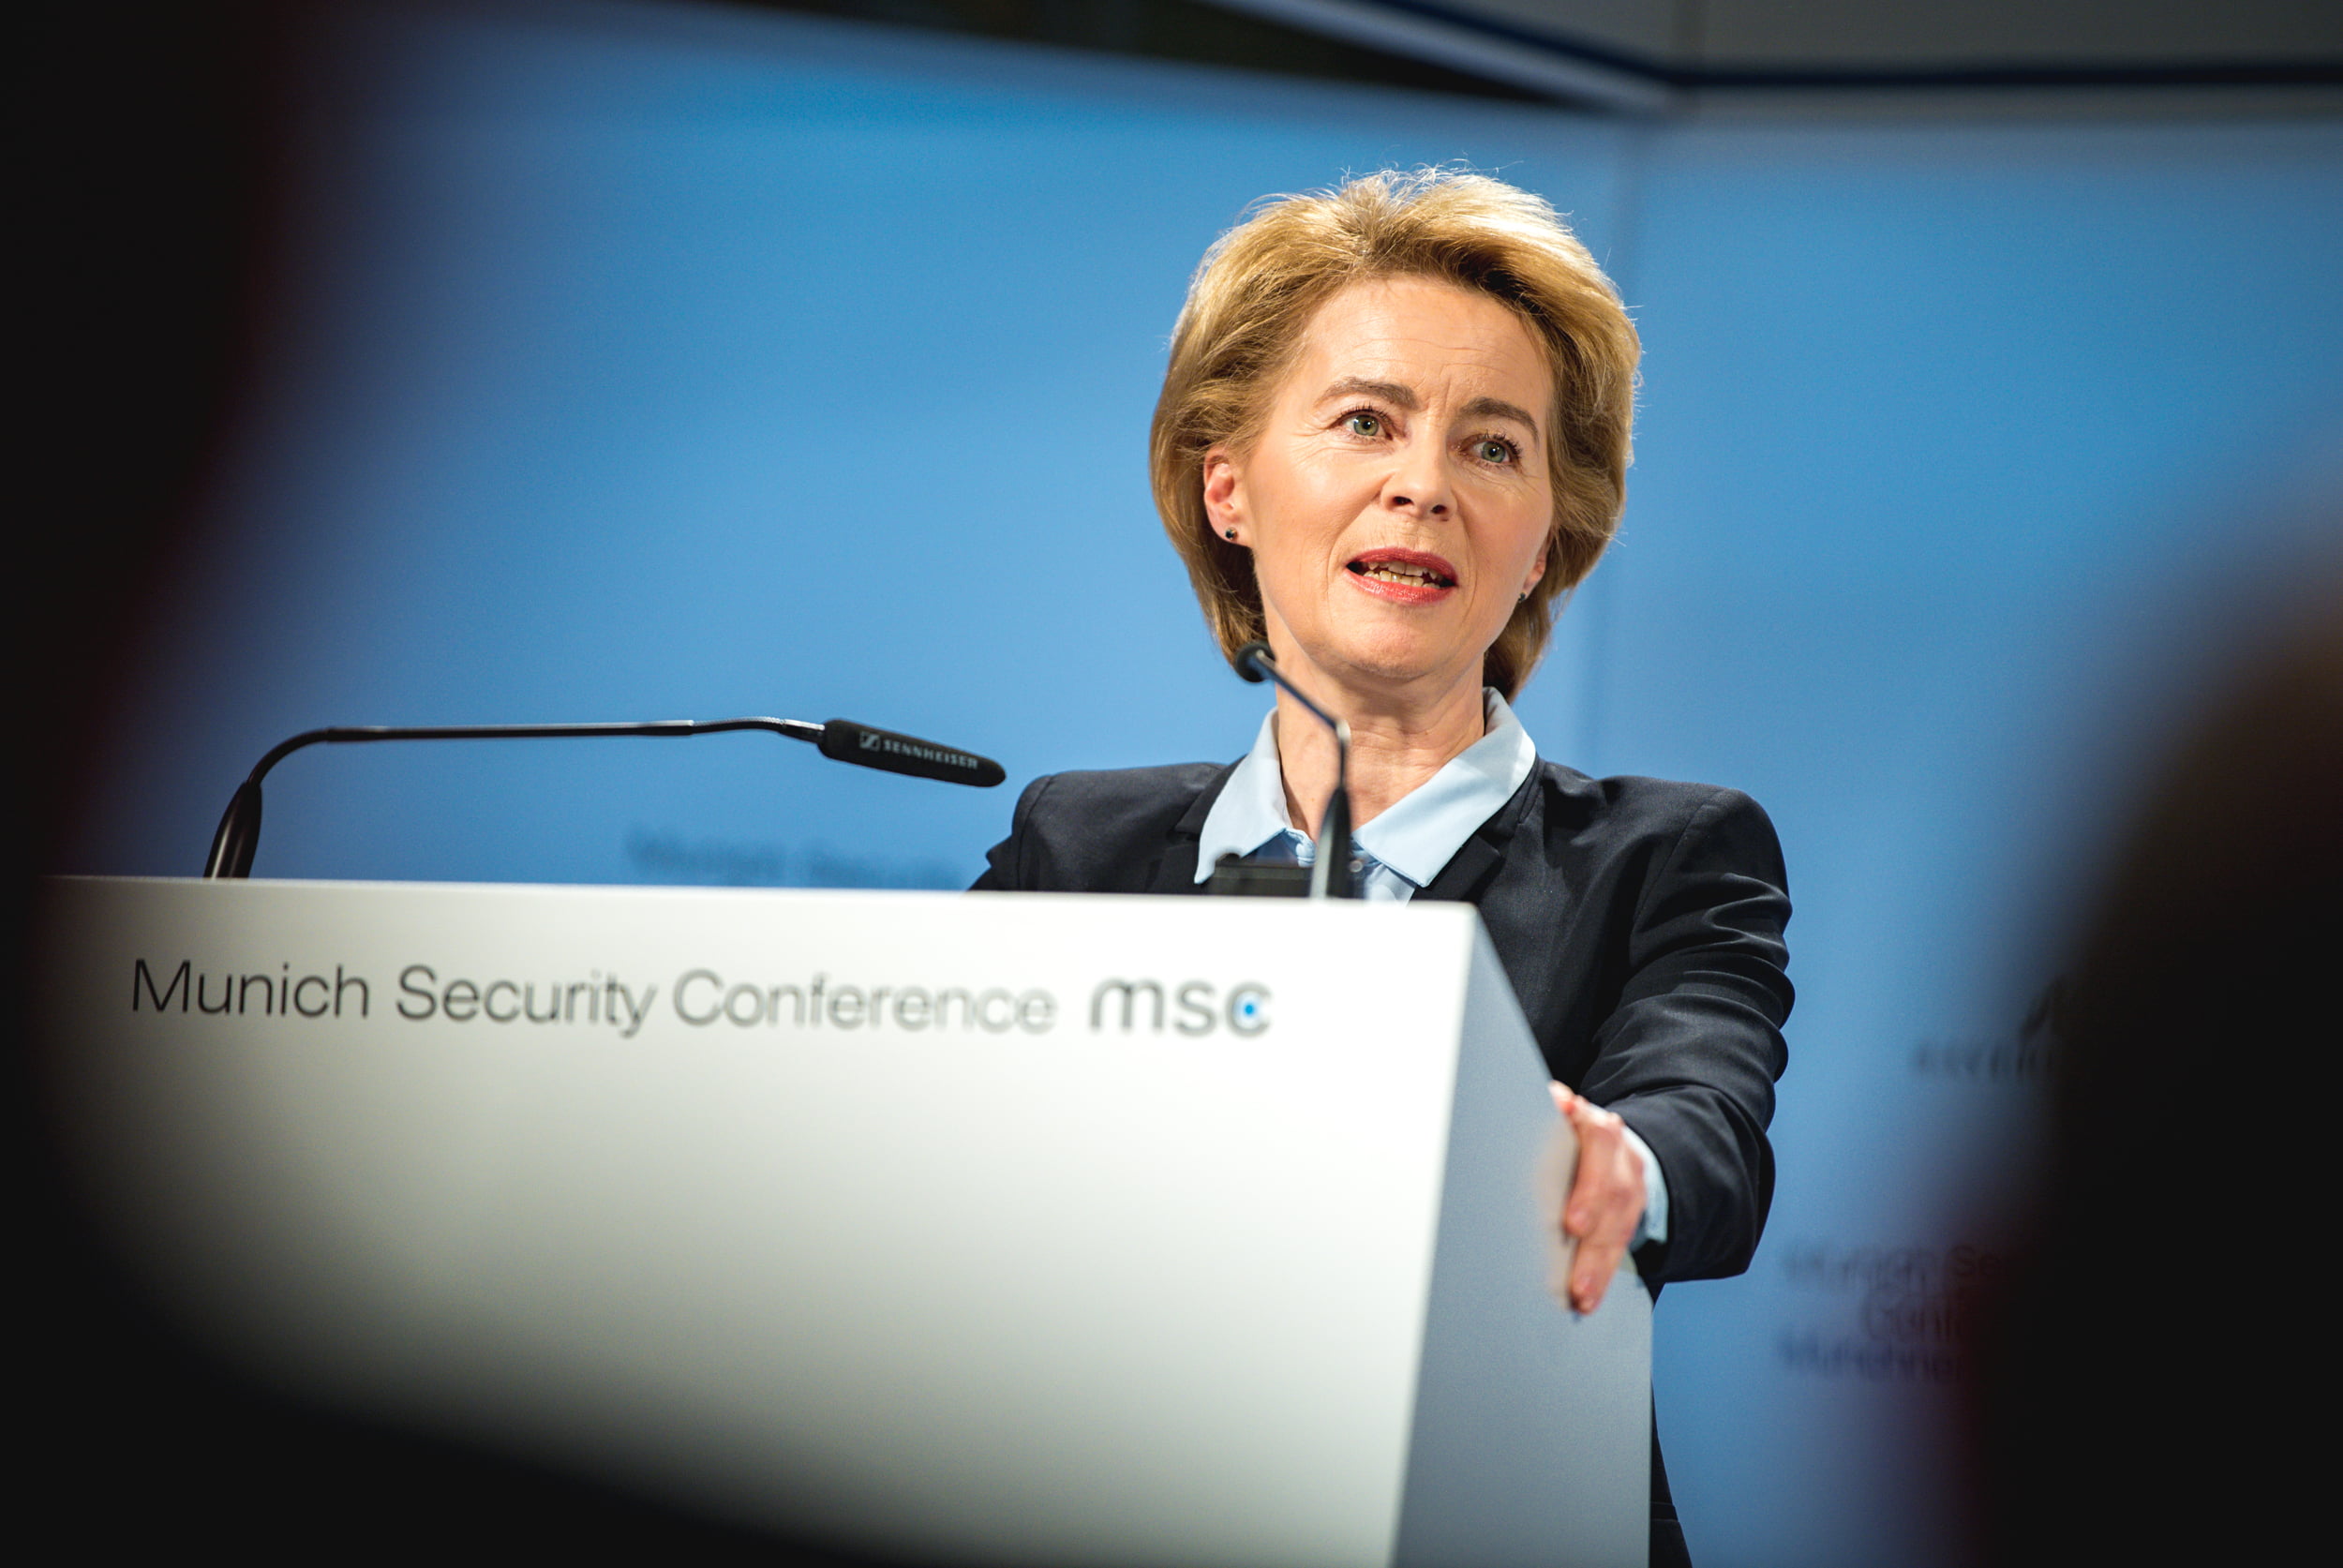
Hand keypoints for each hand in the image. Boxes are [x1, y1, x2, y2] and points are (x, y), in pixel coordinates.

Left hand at [1549, 1084, 1646, 1313]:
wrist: (1610, 1143)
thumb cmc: (1564, 1134)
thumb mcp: (1557, 1118)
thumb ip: (1550, 1114)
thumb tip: (1554, 1102)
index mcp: (1594, 1124)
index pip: (1597, 1140)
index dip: (1588, 1175)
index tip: (1573, 1214)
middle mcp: (1619, 1154)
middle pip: (1611, 1189)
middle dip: (1593, 1221)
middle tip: (1574, 1248)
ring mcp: (1630, 1184)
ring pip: (1619, 1225)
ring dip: (1598, 1264)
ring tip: (1579, 1293)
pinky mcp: (1632, 1213)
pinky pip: (1621, 1246)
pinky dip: (1603, 1275)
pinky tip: (1588, 1297)